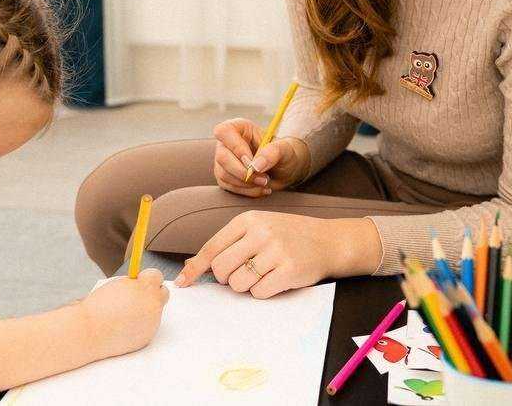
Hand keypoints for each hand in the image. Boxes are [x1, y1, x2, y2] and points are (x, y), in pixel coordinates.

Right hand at [76, 269, 168, 358]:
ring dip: (145, 310)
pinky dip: (140, 326)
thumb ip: (134, 284)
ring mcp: (153, 322)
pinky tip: (124, 327)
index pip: (157, 276)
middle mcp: (153, 304)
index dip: (147, 279)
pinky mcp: (148, 336)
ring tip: (124, 314)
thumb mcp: (118, 285)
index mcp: (146, 287)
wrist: (90, 331)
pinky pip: (148, 327)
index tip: (140, 281)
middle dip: (153, 293)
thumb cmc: (99, 307)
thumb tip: (142, 283)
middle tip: (138, 296)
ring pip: (155, 311)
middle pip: (163, 293)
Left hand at [173, 212, 380, 297]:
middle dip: (226, 279)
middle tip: (241, 275)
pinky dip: (263, 292)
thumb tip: (192, 265)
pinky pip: (259, 292)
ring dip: (247, 286)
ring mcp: (275, 250)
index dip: (195, 267)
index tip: (182, 283)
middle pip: (221, 269)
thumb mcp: (259, 227)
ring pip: (239, 283)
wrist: (328, 240)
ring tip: (264, 274)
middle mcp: (260, 232)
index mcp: (248, 220)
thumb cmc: (288, 235)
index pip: (212, 247)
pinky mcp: (289, 270)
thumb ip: (229, 243)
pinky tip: (276, 279)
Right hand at [212, 119, 308, 197]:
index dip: (236, 148)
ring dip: (246, 183)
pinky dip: (247, 191)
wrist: (285, 169)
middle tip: (264, 178)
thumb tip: (255, 166)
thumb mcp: (285, 149)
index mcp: (239, 127)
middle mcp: (227, 143)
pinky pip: (229, 187)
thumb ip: (272, 152)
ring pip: (224, 174)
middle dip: (243, 172)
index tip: (252, 163)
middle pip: (222, 157)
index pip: (224, 132)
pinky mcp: (225, 176)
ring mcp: (223, 160)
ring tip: (265, 182)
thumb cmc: (284, 153)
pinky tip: (261, 188)